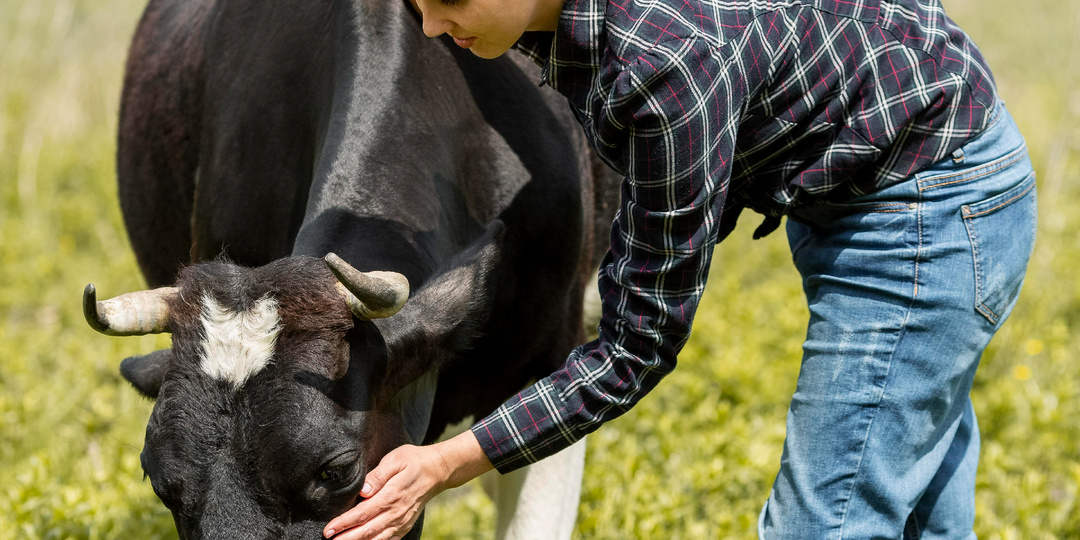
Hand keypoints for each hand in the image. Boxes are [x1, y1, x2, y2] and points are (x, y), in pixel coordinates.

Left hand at [324, 431, 493, 538]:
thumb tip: (362, 491)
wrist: (438, 470)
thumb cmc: (413, 460)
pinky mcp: (405, 525)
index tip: (329, 529)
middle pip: (367, 531)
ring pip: (377, 538)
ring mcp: (402, 521)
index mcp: (391, 495)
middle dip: (346, 538)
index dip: (343, 523)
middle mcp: (396, 512)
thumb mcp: (395, 459)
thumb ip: (377, 476)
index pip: (362, 514)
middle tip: (329, 539)